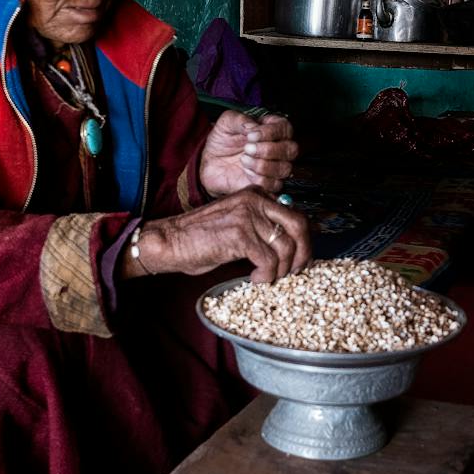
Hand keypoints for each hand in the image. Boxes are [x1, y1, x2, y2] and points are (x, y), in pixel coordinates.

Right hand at [123, 188, 310, 283]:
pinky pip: (268, 261)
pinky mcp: (239, 235)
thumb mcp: (238, 223)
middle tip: (294, 272)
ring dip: (280, 270)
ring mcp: (247, 216)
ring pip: (285, 247)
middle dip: (303, 253)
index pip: (295, 215)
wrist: (170, 241)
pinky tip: (254, 278)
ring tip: (266, 277)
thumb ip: (262, 226)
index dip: (303, 241)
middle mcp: (255, 200)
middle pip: (299, 226)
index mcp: (257, 194)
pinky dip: (266, 275)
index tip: (299, 260)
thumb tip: (293, 246)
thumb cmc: (201, 237)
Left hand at [199, 110, 297, 197]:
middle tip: (247, 149)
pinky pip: (275, 185)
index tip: (251, 135)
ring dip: (263, 165)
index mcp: (274, 128)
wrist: (212, 161)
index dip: (270, 132)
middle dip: (269, 150)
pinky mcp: (269, 184)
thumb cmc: (223, 139)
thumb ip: (240, 119)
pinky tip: (247, 172)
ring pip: (285, 169)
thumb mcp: (227, 122)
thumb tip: (253, 125)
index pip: (285, 128)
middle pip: (291, 150)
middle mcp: (280, 147)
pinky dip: (260, 179)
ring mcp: (276, 167)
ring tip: (244, 159)